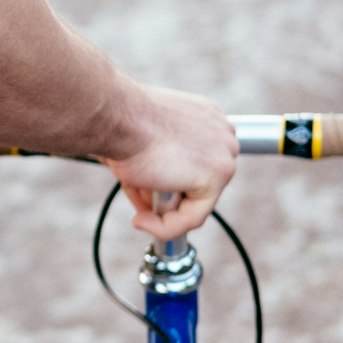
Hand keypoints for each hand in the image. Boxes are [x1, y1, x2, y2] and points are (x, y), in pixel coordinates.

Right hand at [101, 86, 238, 240]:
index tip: (147, 192)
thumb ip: (158, 166)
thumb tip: (152, 197)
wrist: (118, 116)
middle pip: (198, 181)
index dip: (170, 183)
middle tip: (141, 205)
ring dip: (163, 212)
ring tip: (138, 209)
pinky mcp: (217, 175)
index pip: (196, 161)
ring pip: (196, 202)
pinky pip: (193, 217)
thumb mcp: (142, 143)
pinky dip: (166, 226)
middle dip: (168, 197)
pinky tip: (142, 220)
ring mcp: (224, 153)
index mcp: (204, 117)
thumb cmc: (121, 123)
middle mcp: (221, 132)